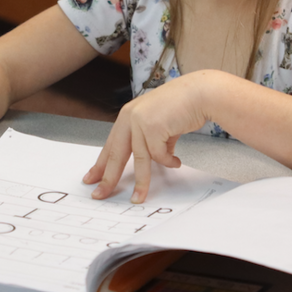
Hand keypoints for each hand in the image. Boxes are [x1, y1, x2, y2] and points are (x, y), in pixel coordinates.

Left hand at [83, 74, 208, 202]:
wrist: (199, 92)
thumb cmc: (182, 105)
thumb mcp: (160, 123)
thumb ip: (154, 140)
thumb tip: (157, 159)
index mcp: (127, 115)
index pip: (110, 144)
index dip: (100, 163)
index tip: (92, 178)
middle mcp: (130, 117)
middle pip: (116, 154)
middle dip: (108, 178)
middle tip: (99, 194)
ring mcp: (141, 121)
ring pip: (139, 159)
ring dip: (141, 182)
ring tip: (138, 198)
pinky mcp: (154, 126)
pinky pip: (160, 155)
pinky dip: (168, 162)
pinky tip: (176, 162)